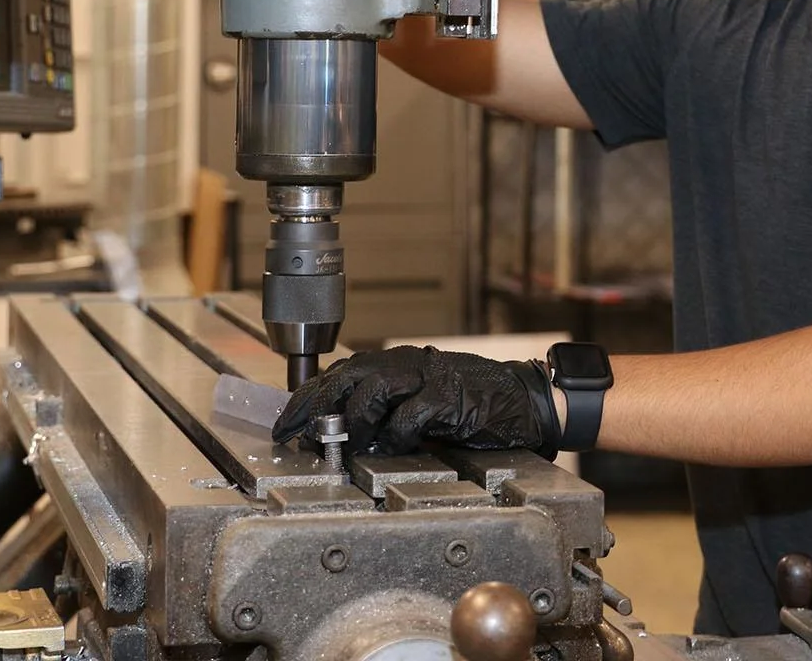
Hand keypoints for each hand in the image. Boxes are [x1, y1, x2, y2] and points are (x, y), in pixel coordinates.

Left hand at [271, 345, 561, 457]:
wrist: (526, 400)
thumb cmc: (474, 403)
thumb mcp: (422, 399)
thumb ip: (386, 409)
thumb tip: (340, 432)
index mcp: (400, 364)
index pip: (341, 373)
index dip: (308, 397)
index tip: (285, 423)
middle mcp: (410, 364)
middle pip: (349, 376)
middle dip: (316, 406)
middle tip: (296, 435)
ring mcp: (432, 378)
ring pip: (375, 388)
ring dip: (355, 419)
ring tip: (346, 444)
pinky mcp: (452, 398)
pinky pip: (412, 415)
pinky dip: (397, 434)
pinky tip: (397, 447)